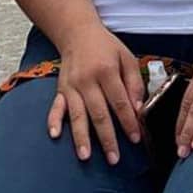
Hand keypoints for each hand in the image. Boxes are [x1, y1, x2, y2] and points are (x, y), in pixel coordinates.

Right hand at [50, 27, 144, 164]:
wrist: (78, 33)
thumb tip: (138, 109)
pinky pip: (56, 107)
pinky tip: (55, 135)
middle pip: (99, 114)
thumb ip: (135, 83)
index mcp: (106, 71)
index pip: (120, 102)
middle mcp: (87, 80)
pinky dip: (54, 121)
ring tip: (86, 156)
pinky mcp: (61, 90)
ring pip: (77, 115)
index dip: (128, 122)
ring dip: (81, 137)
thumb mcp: (127, 58)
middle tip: (114, 158)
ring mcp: (71, 86)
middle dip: (107, 138)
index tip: (135, 137)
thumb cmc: (106, 47)